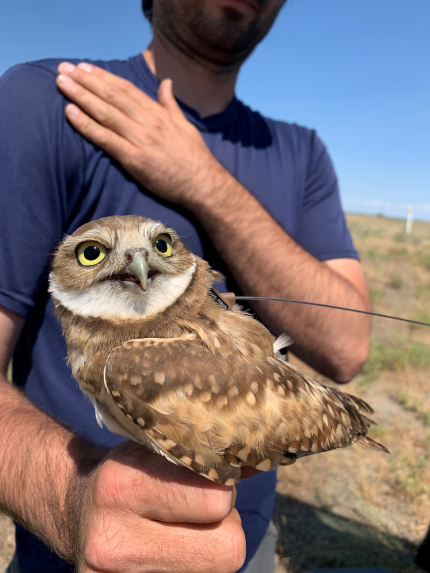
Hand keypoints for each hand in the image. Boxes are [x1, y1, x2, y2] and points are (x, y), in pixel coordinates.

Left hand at [56, 63, 225, 208]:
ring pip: (105, 113)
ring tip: (61, 83)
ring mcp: (140, 139)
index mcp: (158, 113)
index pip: (125, 88)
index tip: (85, 68)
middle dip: (85, 80)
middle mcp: (147, 121)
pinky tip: (70, 113)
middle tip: (63, 68)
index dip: (103, 77)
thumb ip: (170, 104)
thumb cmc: (195, 158)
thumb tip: (166, 83)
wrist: (203, 184)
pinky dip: (86, 125)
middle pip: (111, 95)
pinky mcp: (134, 160)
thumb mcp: (185, 125)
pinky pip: (105, 139)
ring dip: (81, 96)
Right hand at [68, 441, 245, 572]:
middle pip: (228, 549)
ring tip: (183, 531)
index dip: (224, 490)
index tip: (212, 481)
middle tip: (203, 511)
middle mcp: (114, 540)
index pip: (217, 501)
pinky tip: (171, 551)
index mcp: (122, 487)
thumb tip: (251, 463)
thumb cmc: (126, 475)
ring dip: (210, 549)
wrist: (77, 512)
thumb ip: (191, 457)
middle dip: (225, 526)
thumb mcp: (149, 449)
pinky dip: (194, 567)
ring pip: (215, 571)